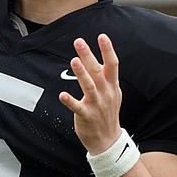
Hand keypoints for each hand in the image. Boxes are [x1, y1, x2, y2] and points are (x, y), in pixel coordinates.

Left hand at [58, 34, 123, 154]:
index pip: (112, 65)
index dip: (108, 50)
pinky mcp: (86, 116)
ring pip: (88, 86)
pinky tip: (62, 94)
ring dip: (81, 73)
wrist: (108, 140)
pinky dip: (70, 101)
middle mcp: (106, 93)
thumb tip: (103, 58)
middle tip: (79, 42)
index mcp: (112, 86)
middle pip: (97, 71)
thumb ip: (107, 77)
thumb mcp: (114, 94)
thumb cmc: (108, 114)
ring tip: (74, 61)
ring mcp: (96, 105)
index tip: (102, 36)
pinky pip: (77, 107)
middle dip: (88, 55)